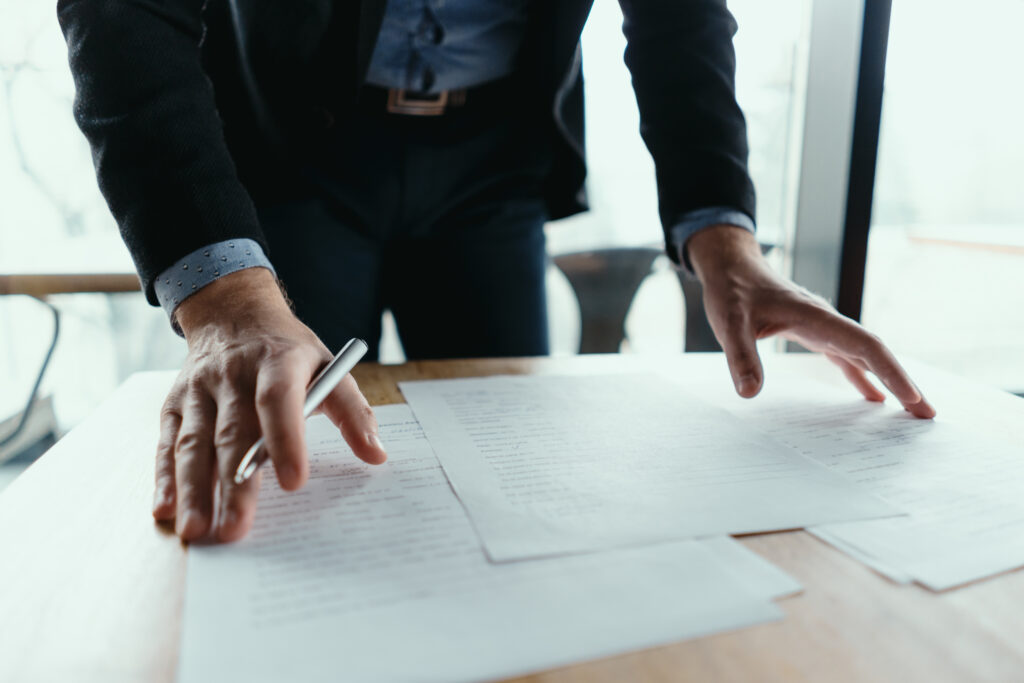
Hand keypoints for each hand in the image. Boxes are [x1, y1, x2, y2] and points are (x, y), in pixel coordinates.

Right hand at [151, 268, 386, 541]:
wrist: (232, 311)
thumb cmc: (288, 351)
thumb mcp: (327, 365)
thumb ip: (353, 411)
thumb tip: (376, 454)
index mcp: (277, 362)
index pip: (279, 401)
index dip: (286, 440)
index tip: (294, 482)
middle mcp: (233, 375)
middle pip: (232, 433)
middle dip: (233, 484)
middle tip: (235, 529)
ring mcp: (199, 390)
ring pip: (193, 443)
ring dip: (193, 490)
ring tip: (196, 530)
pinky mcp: (174, 404)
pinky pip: (166, 443)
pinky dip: (163, 479)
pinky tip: (164, 510)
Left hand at [686, 225, 934, 417]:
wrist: (731, 266)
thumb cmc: (731, 290)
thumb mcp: (728, 323)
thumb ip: (740, 357)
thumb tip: (749, 393)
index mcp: (815, 316)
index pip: (864, 346)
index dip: (891, 371)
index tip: (912, 398)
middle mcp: (827, 321)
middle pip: (876, 352)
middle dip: (903, 382)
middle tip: (927, 414)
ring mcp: (823, 327)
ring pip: (865, 355)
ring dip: (889, 380)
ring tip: (912, 410)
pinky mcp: (813, 332)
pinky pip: (846, 357)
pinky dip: (862, 376)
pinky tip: (872, 397)